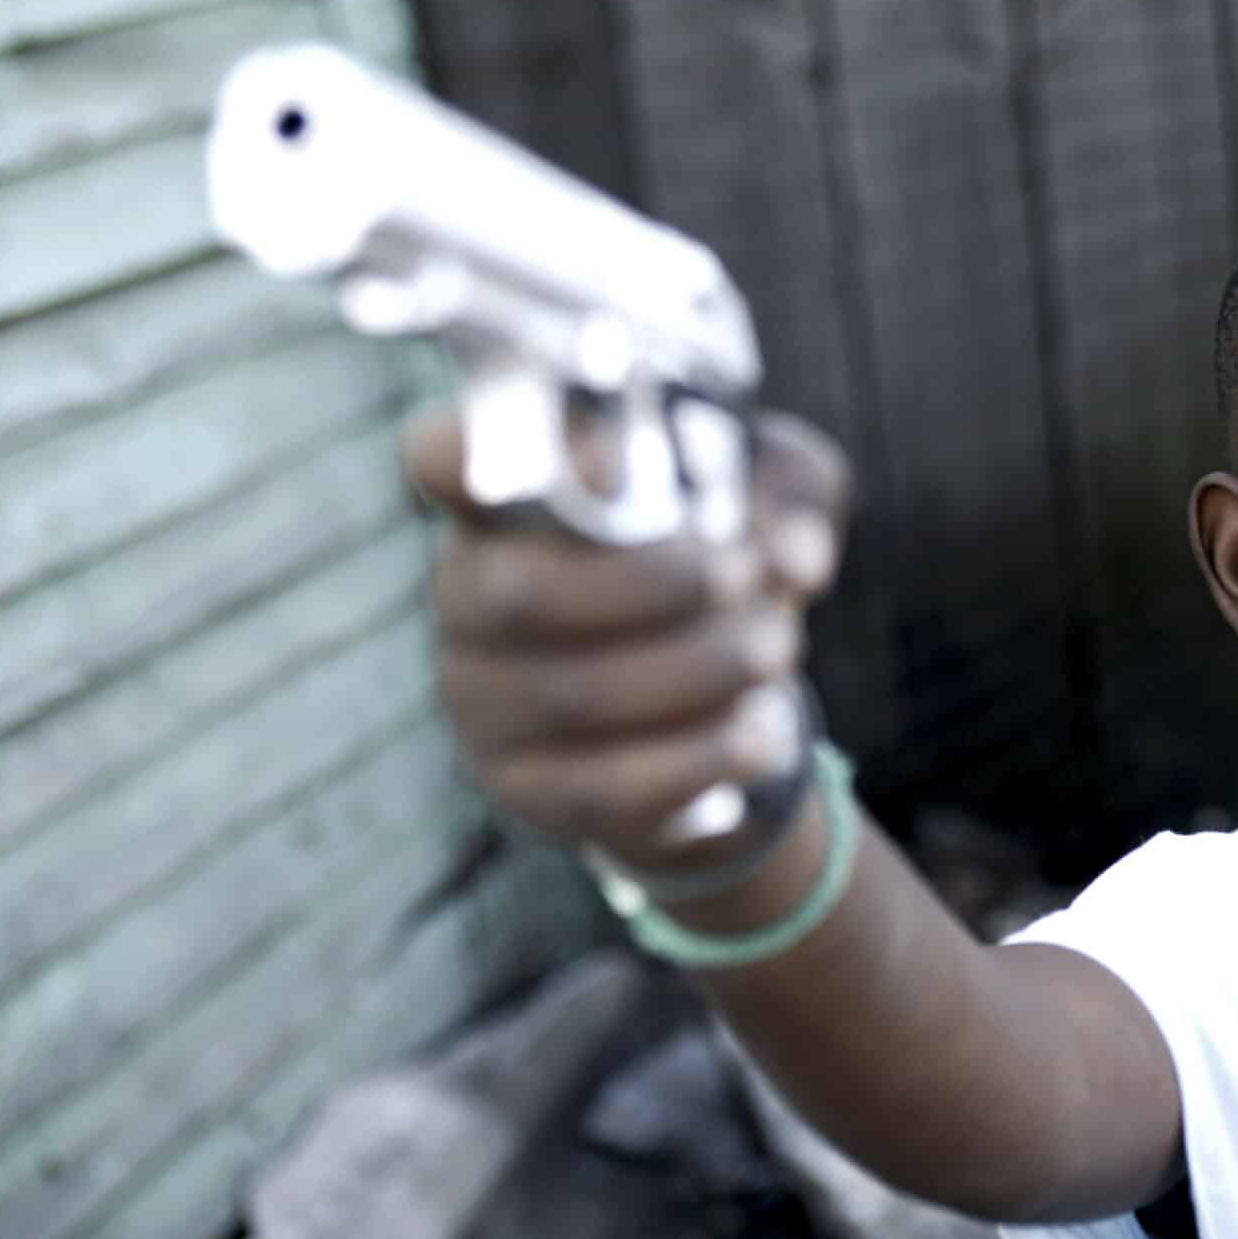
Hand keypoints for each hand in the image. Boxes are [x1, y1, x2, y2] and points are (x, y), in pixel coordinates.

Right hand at [402, 406, 851, 873]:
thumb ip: (788, 495)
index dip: (495, 451)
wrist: (716, 706)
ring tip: (775, 650)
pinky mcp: (521, 787)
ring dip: (693, 672)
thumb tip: (793, 554)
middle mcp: (468, 594)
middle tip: (744, 576)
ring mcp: (481, 699)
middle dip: (652, 584)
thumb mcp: (771, 502)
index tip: (606, 461)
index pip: (444, 457)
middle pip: (522, 593)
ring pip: (573, 696)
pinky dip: (693, 759)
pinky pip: (601, 785)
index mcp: (507, 500)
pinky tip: (758, 736)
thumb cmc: (724, 569)